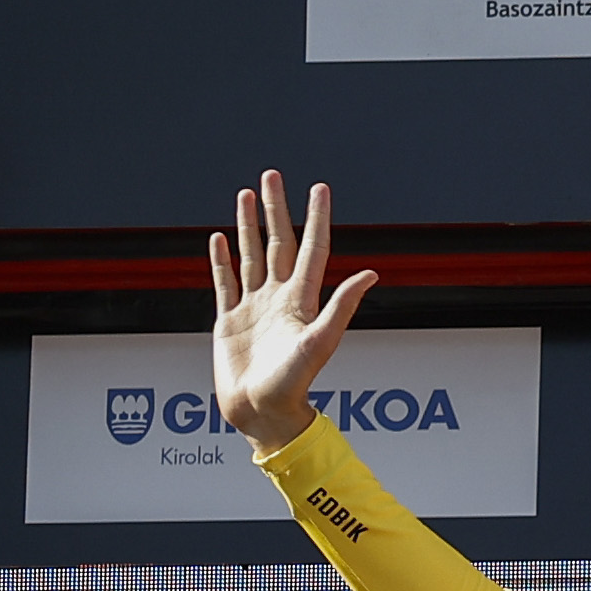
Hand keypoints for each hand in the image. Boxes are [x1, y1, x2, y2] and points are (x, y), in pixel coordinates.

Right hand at [210, 170, 377, 451]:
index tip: (319, 188)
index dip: (316, 218)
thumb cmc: (294, 384)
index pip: (311, 248)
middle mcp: (278, 298)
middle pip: (277, 242)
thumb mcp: (321, 341)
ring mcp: (253, 308)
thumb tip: (371, 273)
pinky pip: (225, 282)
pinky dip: (221, 260)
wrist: (262, 414)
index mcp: (301, 300)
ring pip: (251, 255)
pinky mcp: (229, 321)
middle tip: (271, 176)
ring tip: (245, 195)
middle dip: (274, 209)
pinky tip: (219, 238)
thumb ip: (342, 306)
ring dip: (248, 225)